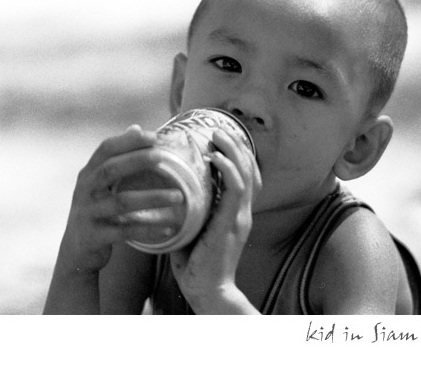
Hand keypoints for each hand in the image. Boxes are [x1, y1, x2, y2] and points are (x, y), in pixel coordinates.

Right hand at [56, 125, 184, 275]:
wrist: (76, 249)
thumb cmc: (96, 209)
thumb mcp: (100, 183)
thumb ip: (116, 158)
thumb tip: (136, 128)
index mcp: (88, 173)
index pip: (105, 149)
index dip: (128, 141)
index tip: (154, 136)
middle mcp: (85, 190)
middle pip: (110, 169)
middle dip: (137, 160)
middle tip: (164, 157)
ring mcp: (88, 213)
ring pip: (122, 202)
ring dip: (152, 197)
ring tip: (179, 196)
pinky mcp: (95, 236)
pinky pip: (125, 232)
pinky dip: (149, 229)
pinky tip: (169, 227)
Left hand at [169, 128, 261, 312]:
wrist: (206, 291)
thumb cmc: (195, 264)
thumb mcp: (194, 230)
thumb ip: (191, 210)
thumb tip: (169, 190)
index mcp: (236, 213)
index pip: (246, 176)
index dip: (238, 155)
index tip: (220, 139)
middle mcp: (244, 211)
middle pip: (250, 169)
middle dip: (237, 146)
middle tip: (217, 129)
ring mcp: (241, 216)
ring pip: (246, 173)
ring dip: (233, 150)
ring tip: (216, 135)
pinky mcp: (233, 223)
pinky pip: (235, 188)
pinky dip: (227, 169)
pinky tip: (214, 157)